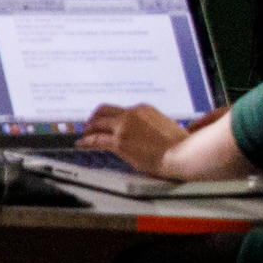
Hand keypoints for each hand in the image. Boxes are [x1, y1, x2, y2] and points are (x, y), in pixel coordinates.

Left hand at [80, 101, 223, 173]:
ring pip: (98, 124)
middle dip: (94, 118)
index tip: (106, 120)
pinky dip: (86, 142)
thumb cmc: (180, 143)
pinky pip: (96, 140)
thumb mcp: (165, 124)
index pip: (120, 110)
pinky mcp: (119, 142)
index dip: (111, 116)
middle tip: (89, 125)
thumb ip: (150, 123)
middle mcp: (131, 114)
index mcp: (143, 109)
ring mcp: (124, 127)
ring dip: (89, 129)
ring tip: (85, 134)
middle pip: (104, 111)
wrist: (182, 153)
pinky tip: (81, 144)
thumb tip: (144, 130)